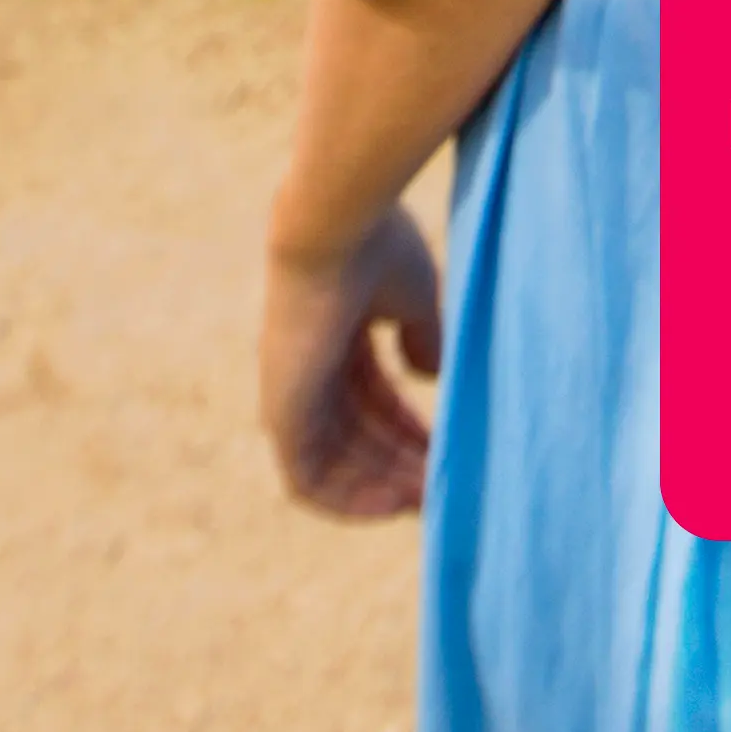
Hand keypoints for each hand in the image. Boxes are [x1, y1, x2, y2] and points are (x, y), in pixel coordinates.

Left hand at [263, 206, 447, 518]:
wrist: (336, 225)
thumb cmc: (376, 248)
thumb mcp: (412, 296)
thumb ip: (421, 335)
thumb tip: (430, 374)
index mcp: (336, 335)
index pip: (372, 399)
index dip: (410, 429)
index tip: (448, 452)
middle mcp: (309, 368)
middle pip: (358, 435)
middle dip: (401, 464)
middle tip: (444, 487)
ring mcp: (292, 392)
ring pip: (337, 462)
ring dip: (382, 486)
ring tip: (428, 501)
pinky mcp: (282, 412)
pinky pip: (306, 479)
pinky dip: (347, 499)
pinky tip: (392, 506)